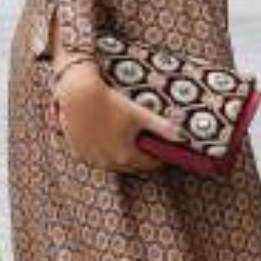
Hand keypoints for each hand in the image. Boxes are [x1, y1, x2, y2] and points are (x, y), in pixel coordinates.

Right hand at [48, 59, 184, 173]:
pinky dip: (103, 153)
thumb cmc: (112, 103)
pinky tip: (107, 142)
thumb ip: (162, 127)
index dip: (158, 157)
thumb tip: (182, 136)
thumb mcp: (140, 114)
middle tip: (147, 147)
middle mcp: (107, 163)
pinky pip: (95, 158)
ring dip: (121, 157)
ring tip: (127, 144)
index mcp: (126, 156)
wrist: (78, 94)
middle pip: (130, 166)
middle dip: (140, 158)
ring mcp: (90, 159)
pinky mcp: (77, 152)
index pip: (149, 164)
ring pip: (111, 163)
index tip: (162, 150)